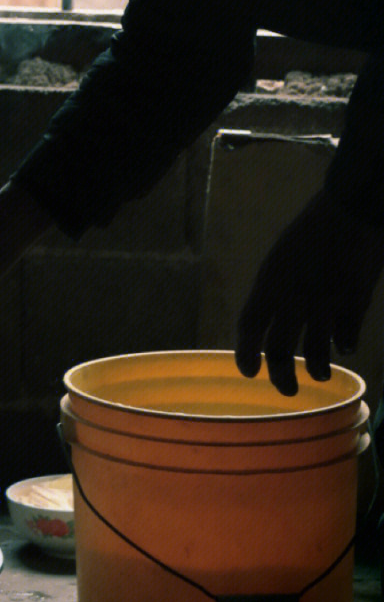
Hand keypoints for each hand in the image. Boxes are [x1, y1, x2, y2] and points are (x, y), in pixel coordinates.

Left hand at [235, 187, 383, 394]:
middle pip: (279, 350)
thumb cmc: (315, 229)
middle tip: (286, 391)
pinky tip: (345, 347)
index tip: (249, 372)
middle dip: (281, 377)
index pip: (250, 326)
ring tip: (320, 376)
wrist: (353, 209)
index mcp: (270, 282)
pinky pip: (346, 337)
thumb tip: (277, 318)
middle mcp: (293, 297)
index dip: (246, 353)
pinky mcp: (354, 304)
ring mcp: (325, 303)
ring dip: (317, 369)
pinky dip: (345, 345)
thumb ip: (278, 289)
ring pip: (315, 354)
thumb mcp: (283, 257)